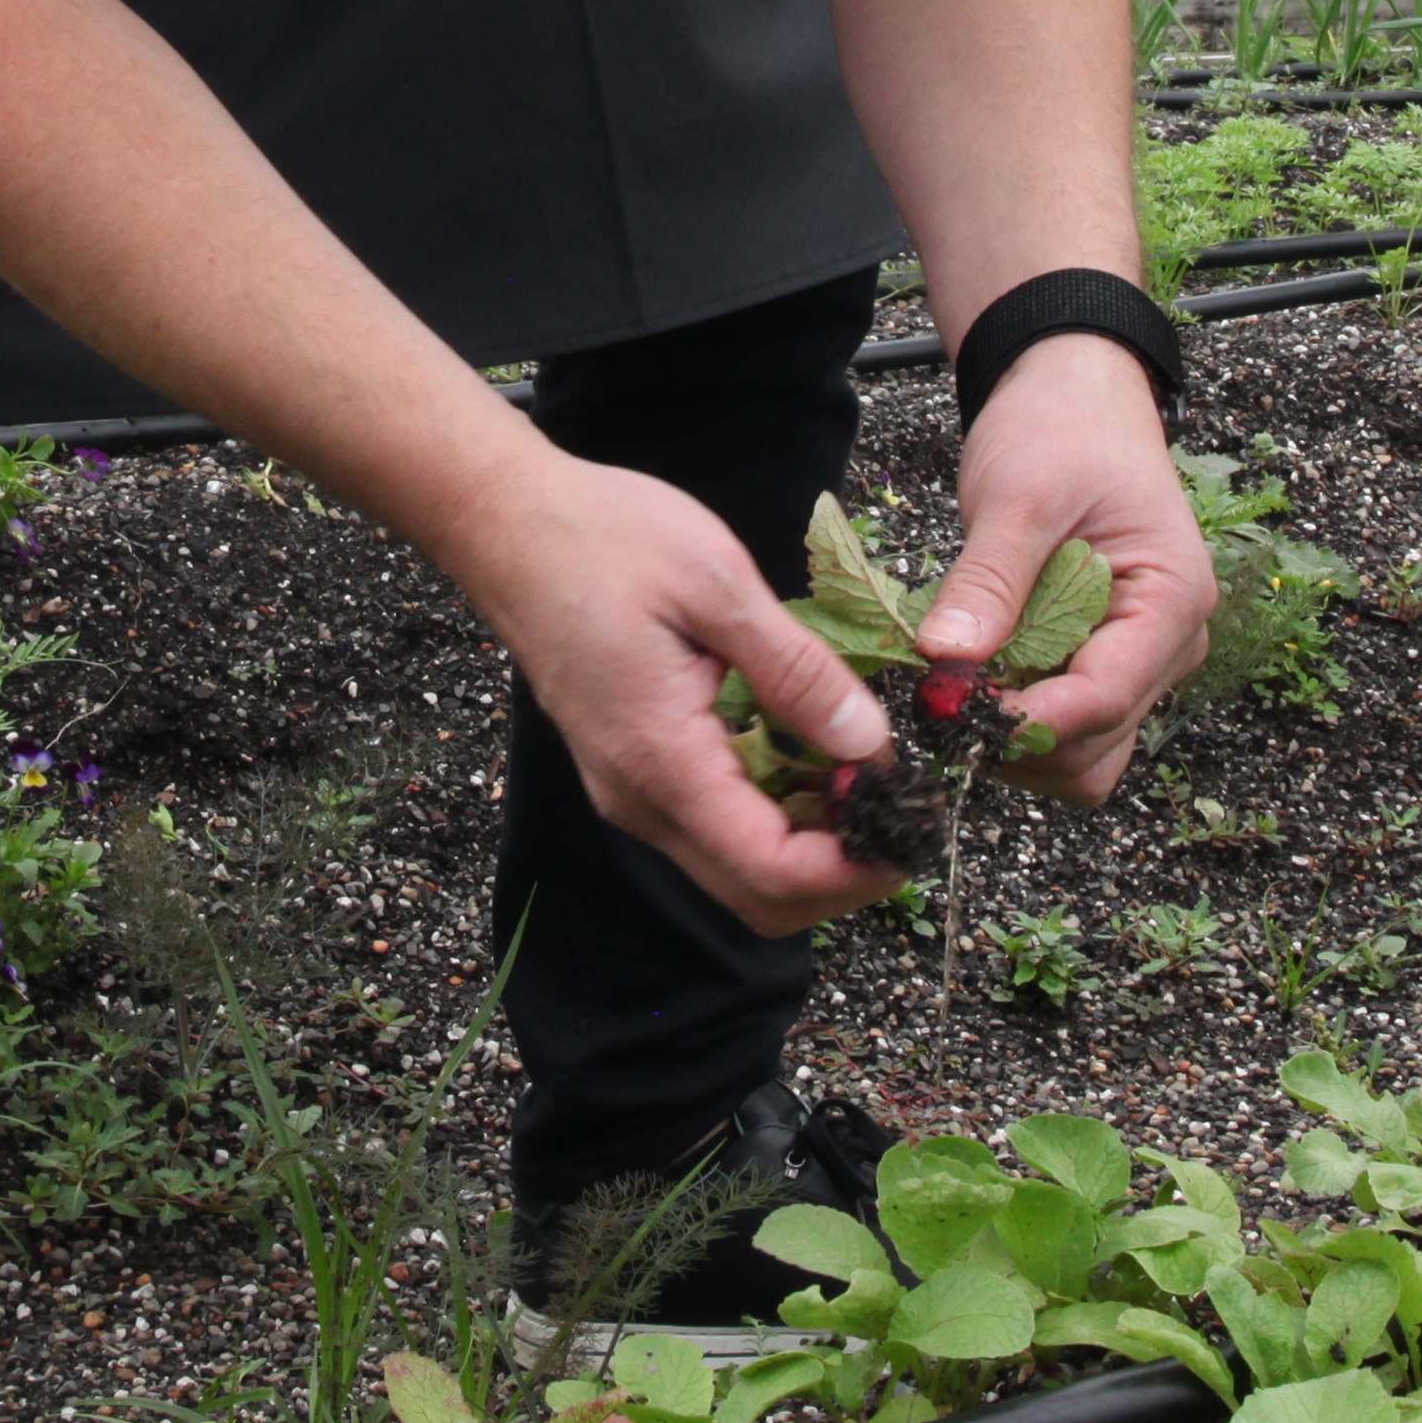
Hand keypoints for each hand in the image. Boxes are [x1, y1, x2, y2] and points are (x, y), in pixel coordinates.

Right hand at [431, 444, 901, 936]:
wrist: (508, 525)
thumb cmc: (604, 539)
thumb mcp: (717, 584)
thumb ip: (796, 671)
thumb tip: (870, 746)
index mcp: (662, 759)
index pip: (769, 870)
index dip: (852, 870)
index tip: (913, 826)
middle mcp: (641, 799)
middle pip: (758, 898)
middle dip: (842, 877)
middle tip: (904, 814)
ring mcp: (633, 791)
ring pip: (738, 873)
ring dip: (813, 852)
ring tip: (870, 783)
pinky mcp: (636, 770)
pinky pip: (716, 830)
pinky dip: (778, 819)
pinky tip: (815, 759)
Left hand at [918, 335, 1209, 803]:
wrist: (1075, 396)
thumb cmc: (1060, 431)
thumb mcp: (1017, 499)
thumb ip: (988, 583)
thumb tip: (946, 661)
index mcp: (1170, 600)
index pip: (1103, 699)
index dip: (1025, 719)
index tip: (951, 712)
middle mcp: (1169, 645)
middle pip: (1094, 747)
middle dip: (1015, 737)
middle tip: (939, 696)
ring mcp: (1140, 660)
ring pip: (1081, 754)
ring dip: (1012, 738)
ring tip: (954, 684)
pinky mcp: (1104, 661)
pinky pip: (1065, 724)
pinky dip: (1015, 717)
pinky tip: (973, 676)